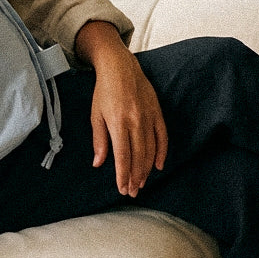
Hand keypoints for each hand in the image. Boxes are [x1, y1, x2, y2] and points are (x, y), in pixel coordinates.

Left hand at [75, 21, 167, 197]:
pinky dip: (161, 152)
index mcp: (118, 122)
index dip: (123, 175)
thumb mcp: (96, 114)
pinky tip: (158, 165)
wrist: (119, 66)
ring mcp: (148, 117)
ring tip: (142, 183)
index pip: (123, 156)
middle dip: (136, 177)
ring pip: (151, 150)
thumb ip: (99, 140)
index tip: (123, 189)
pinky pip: (162, 136)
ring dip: (147, 169)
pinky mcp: (157, 112)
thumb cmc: (104, 91)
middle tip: (132, 191)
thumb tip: (99, 163)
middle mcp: (136, 121)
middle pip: (139, 157)